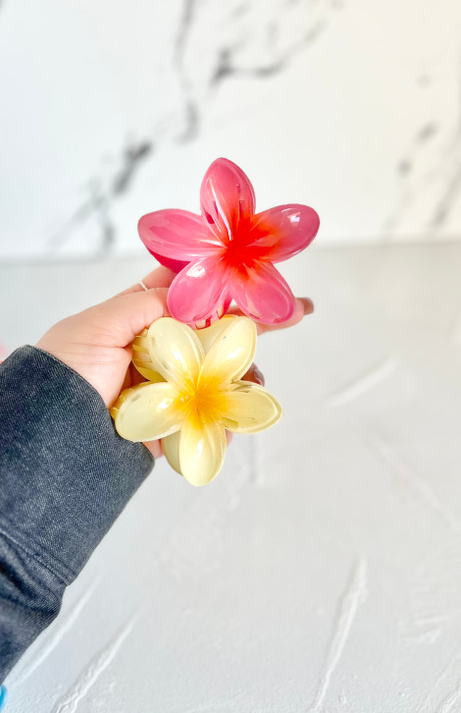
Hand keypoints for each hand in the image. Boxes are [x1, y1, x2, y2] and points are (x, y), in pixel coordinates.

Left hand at [37, 266, 313, 457]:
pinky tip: (236, 419)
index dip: (224, 283)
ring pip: (217, 373)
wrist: (50, 440)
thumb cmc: (65, 373)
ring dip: (243, 375)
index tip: (260, 277)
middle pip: (212, 331)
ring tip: (258, 383)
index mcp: (137, 318)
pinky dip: (226, 417)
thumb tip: (186, 296)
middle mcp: (156, 348)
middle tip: (296, 313)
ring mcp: (167, 385)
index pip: (189, 292)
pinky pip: (206, 414)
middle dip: (253, 325)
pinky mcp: (170, 421)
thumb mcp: (98, 326)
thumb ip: (145, 306)